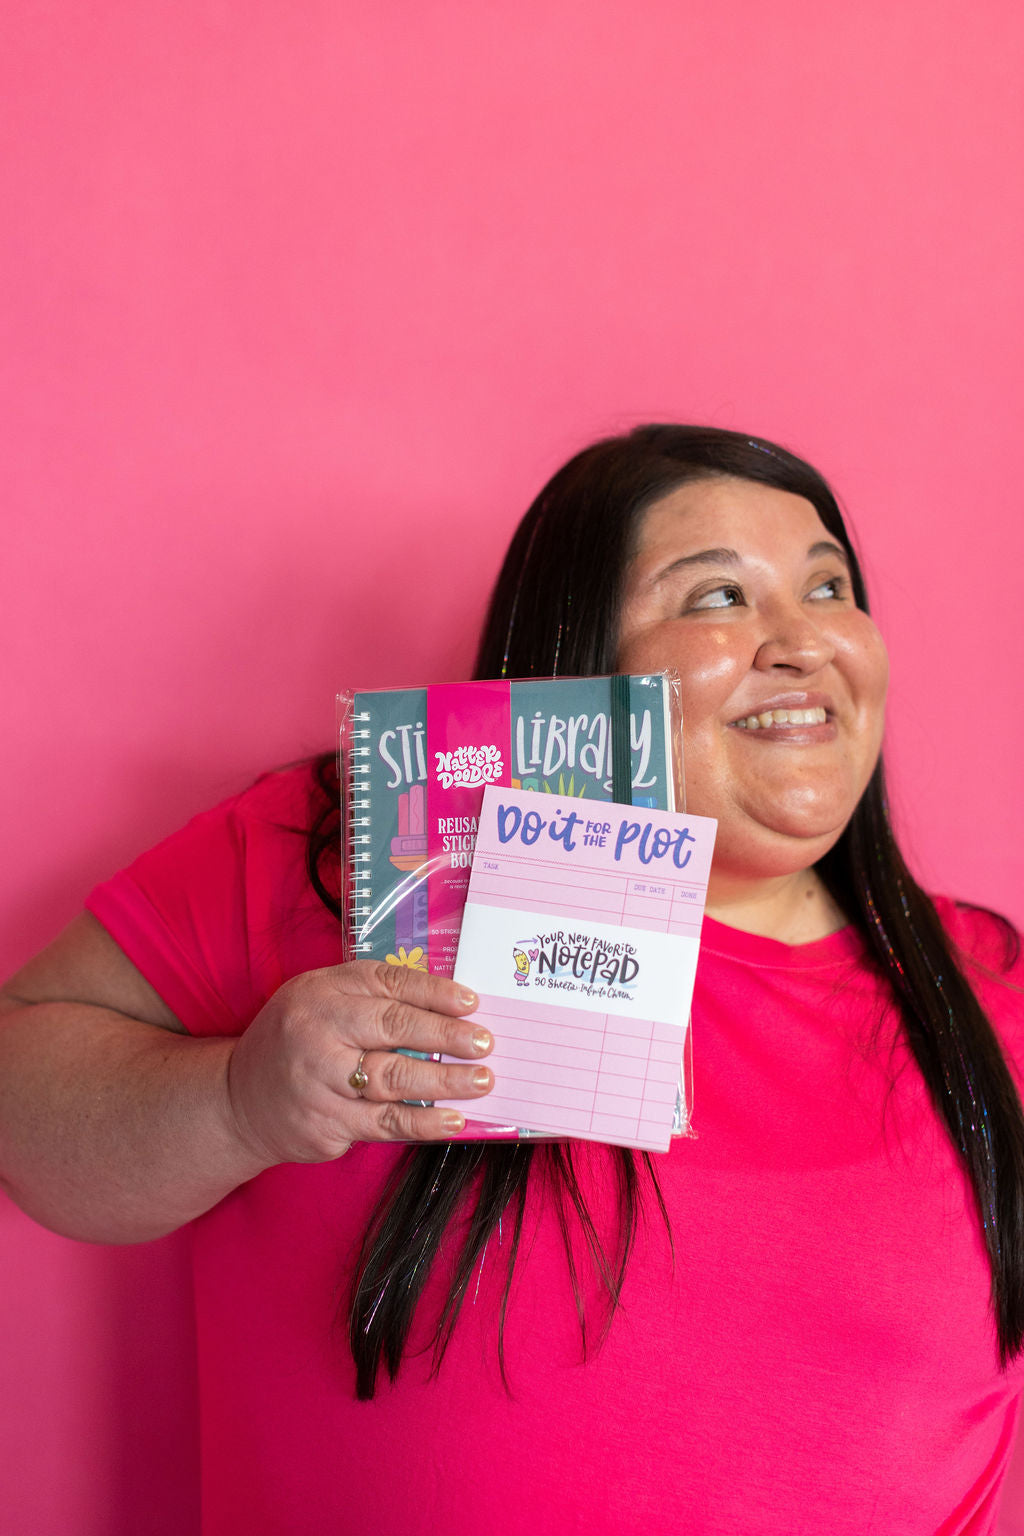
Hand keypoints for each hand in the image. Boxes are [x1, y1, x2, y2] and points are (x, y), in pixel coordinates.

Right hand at [224, 960, 492, 1166]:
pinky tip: (451, 1121)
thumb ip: (371, 995)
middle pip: (392, 1029)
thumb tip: (445, 1004)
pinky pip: (382, 1124)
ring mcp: (318, 1083)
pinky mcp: (323, 1125)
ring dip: (444, 1083)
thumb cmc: (296, 1039)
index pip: (387, 985)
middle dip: (445, 1037)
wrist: (237, 1099)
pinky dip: (421, 1123)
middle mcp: (316, 1033)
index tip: (471, 1003)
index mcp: (321, 992)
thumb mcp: (321, 999)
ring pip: (392, 1080)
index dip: (433, 993)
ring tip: (481, 1082)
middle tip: (484, 1044)